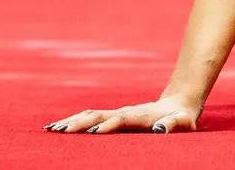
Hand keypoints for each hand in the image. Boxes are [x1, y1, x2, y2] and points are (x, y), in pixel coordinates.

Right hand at [45, 96, 199, 135]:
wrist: (177, 102)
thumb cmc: (181, 118)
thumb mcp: (183, 123)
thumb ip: (173, 125)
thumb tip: (160, 130)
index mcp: (139, 117)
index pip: (120, 120)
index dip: (107, 125)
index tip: (92, 132)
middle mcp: (124, 113)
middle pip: (97, 115)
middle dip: (78, 123)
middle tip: (58, 131)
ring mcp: (117, 113)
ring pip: (90, 115)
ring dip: (71, 121)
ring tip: (51, 129)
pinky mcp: (113, 116)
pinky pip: (90, 117)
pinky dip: (74, 121)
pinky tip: (60, 127)